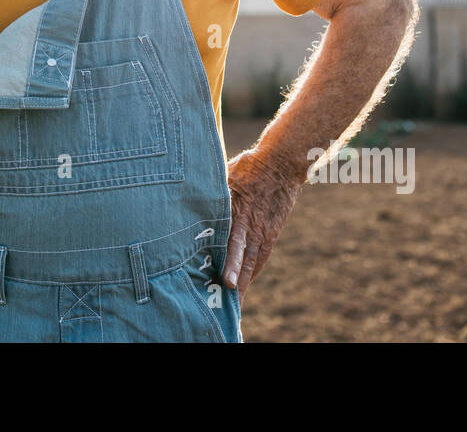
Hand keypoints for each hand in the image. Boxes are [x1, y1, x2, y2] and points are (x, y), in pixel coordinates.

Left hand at [223, 147, 304, 304]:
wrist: (280, 165)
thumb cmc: (247, 168)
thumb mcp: (225, 176)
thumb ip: (210, 194)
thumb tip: (186, 202)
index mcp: (235, 208)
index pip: (228, 237)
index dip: (223, 258)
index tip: (216, 275)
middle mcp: (249, 223)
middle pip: (240, 254)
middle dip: (232, 275)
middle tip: (225, 295)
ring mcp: (262, 230)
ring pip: (251, 260)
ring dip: (242, 280)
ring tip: (234, 301)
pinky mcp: (271, 233)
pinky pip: (260, 256)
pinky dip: (252, 271)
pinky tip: (243, 284)